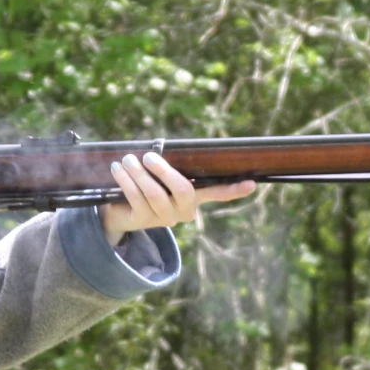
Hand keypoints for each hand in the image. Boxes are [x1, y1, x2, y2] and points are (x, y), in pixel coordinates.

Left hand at [101, 152, 254, 239]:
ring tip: (127, 159)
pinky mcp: (143, 221)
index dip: (233, 190)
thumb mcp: (160, 175)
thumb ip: (169, 165)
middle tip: (148, 157)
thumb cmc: (145, 185)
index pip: (217, 194)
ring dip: (139, 174)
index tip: (251, 184)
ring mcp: (164, 218)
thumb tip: (163, 148)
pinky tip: (118, 169)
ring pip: (155, 194)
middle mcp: (183, 212)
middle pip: (183, 191)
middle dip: (165, 171)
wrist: (118, 212)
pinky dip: (126, 180)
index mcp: (193, 199)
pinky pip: (136, 197)